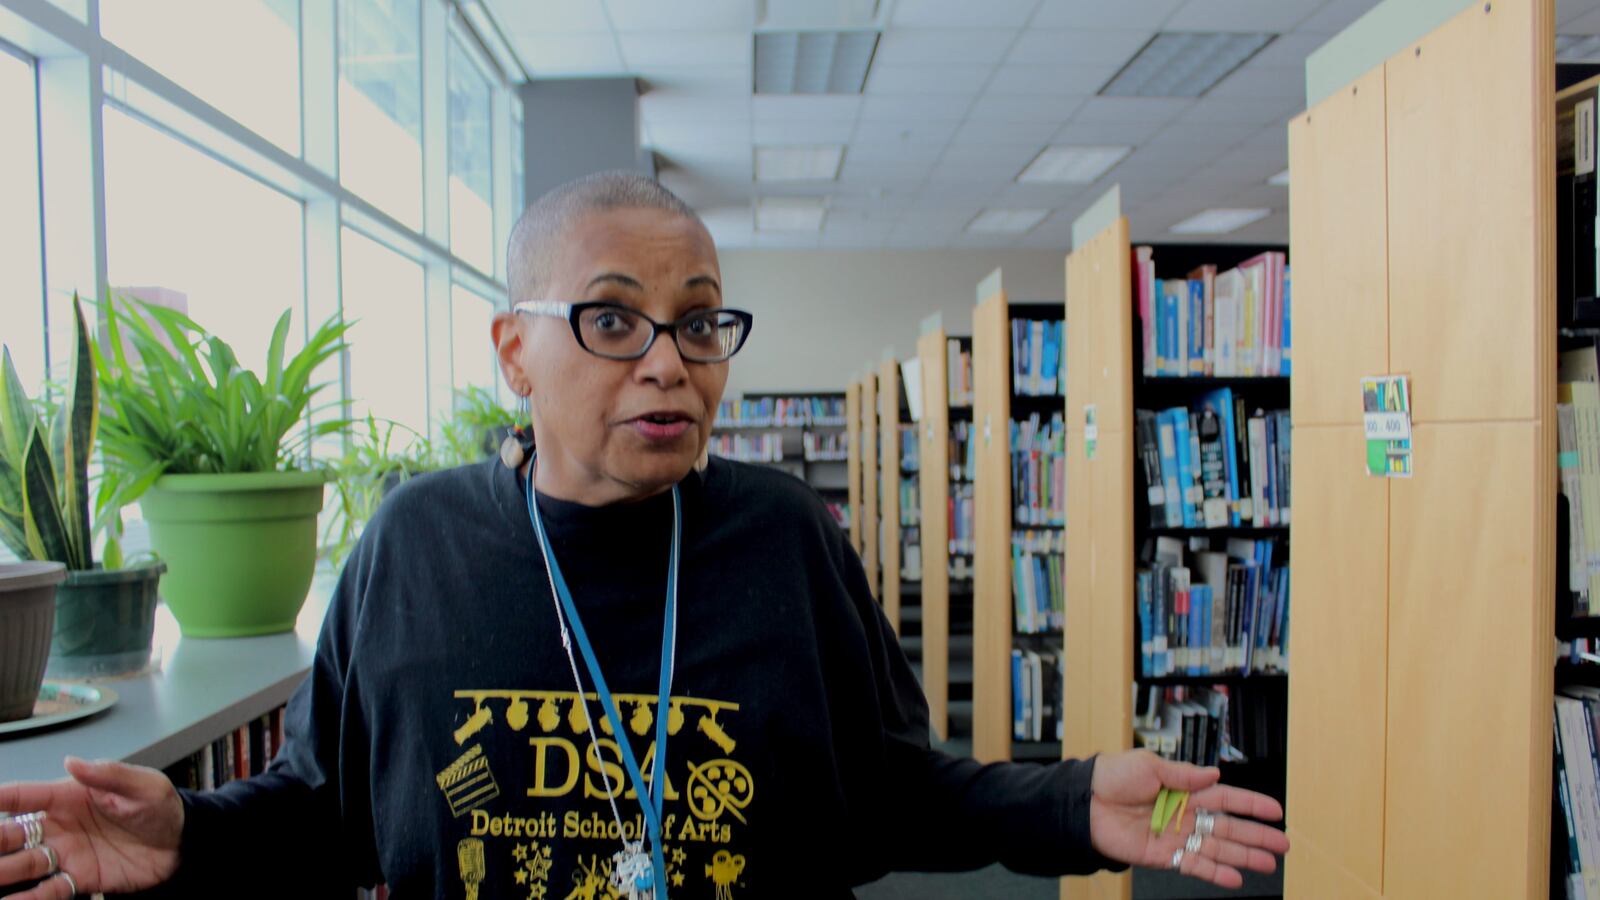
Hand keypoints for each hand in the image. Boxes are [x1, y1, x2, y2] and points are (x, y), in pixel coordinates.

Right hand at [0, 757, 182, 897]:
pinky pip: (47, 891)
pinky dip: (29, 898)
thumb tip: (73, 761)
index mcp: (70, 797)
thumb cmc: (160, 806)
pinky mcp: (79, 880)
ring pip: (24, 865)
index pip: (25, 796)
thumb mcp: (143, 785)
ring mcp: (67, 854)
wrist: (181, 842)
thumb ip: (109, 774)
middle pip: (14, 835)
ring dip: (5, 872)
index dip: (1, 797)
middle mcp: (60, 826)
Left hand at [1088, 749, 1287, 888]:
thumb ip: (1183, 774)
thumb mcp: (1149, 765)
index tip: (1276, 811)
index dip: (1251, 804)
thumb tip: (1214, 774)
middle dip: (1256, 836)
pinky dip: (1215, 873)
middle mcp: (1185, 814)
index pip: (1226, 797)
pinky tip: (1235, 878)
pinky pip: (1195, 866)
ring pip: (1218, 849)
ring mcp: (1177, 837)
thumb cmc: (1112, 777)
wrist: (1085, 802)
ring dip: (1244, 857)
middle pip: (1229, 827)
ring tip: (1268, 864)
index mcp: (1184, 789)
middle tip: (1282, 845)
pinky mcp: (1164, 856)